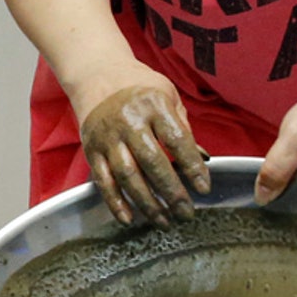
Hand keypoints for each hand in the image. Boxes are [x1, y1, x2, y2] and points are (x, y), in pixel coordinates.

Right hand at [77, 75, 211, 226]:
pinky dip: (116, 203)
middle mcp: (129, 122)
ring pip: (128, 177)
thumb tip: (202, 161)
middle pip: (152, 163)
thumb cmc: (139, 87)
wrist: (98, 75)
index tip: (204, 189)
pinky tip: (130, 219)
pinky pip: (104, 182)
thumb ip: (182, 127)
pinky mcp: (92, 151)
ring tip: (164, 221)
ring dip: (147, 203)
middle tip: (187, 213)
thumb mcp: (167, 95)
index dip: (192, 167)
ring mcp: (108, 138)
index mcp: (154, 105)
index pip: (177, 140)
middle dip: (172, 192)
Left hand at [255, 89, 296, 204]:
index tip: (264, 201)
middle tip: (267, 185)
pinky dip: (287, 184)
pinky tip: (282, 175)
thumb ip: (277, 168)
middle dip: (280, 200)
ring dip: (282, 191)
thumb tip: (262, 198)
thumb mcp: (294, 139)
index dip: (282, 207)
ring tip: (276, 178)